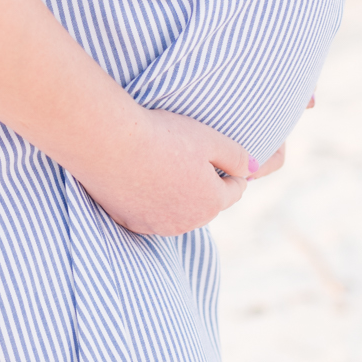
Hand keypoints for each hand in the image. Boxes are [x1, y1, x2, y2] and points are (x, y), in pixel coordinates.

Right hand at [83, 105, 251, 234]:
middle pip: (205, 204)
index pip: (234, 189)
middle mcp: (188, 223)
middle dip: (201, 184)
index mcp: (212, 203)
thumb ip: (237, 156)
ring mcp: (157, 226)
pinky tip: (138, 176)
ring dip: (175, 195)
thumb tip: (252, 170)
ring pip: (177, 211)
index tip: (212, 151)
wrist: (109, 141)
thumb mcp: (210, 138)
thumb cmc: (162, 135)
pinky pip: (149, 213)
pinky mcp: (130, 223)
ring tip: (159, 164)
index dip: (227, 168)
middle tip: (182, 154)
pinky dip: (148, 200)